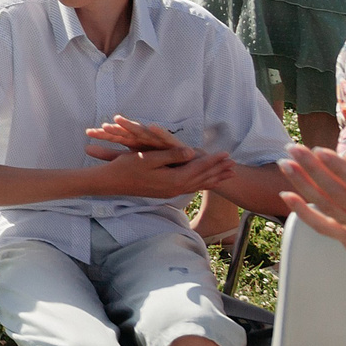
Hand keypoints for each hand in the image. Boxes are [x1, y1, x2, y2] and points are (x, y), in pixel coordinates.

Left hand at [86, 116, 194, 157]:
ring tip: (121, 120)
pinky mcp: (172, 143)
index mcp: (132, 142)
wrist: (183, 163)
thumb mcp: (129, 158)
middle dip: (116, 129)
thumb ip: (110, 155)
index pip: (115, 137)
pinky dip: (160, 132)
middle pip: (127, 133)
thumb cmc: (152, 159)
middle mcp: (143, 138)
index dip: (103, 135)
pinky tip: (153, 126)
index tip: (88, 132)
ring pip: (144, 132)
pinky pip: (165, 138)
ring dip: (133, 126)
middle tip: (104, 126)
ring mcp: (157, 140)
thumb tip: (85, 149)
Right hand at [100, 144, 233, 198]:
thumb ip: (172, 155)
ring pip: (197, 185)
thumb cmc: (126, 167)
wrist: (111, 183)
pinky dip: (201, 183)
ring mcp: (170, 192)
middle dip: (218, 170)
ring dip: (213, 178)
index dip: (213, 160)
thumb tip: (192, 152)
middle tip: (234, 164)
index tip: (227, 153)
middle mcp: (175, 188)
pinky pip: (189, 187)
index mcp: (173, 179)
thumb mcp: (149, 157)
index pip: (199, 168)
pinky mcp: (165, 192)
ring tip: (226, 174)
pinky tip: (205, 182)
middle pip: (202, 178)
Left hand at [282, 137, 345, 289]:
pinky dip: (304, 214)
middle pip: (338, 193)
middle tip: (292, 148)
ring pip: (327, 208)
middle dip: (312, 170)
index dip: (340, 169)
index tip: (320, 150)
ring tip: (284, 163)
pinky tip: (287, 196)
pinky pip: (325, 228)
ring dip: (303, 185)